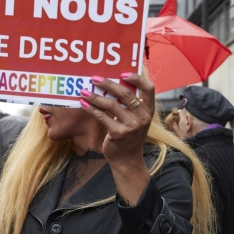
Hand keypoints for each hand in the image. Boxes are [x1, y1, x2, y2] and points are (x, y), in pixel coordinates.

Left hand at [79, 73, 154, 204]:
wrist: (127, 160)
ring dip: (95, 96)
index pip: (149, 89)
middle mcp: (142, 117)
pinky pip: (102, 117)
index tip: (122, 73)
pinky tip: (83, 103)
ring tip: (84, 91)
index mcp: (149, 111)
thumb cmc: (129, 137)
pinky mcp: (118, 133)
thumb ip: (130, 106)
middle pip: (126, 93)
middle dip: (108, 84)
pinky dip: (91, 109)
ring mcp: (131, 126)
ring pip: (111, 104)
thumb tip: (113, 85)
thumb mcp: (136, 120)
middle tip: (95, 79)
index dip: (137, 78)